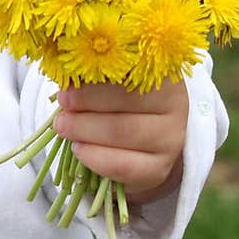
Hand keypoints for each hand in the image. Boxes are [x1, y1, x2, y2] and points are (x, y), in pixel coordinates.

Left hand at [53, 80, 188, 203]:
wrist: (145, 142)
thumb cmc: (120, 101)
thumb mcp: (113, 81)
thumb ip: (95, 75)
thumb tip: (66, 75)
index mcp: (162, 73)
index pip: (130, 71)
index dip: (97, 77)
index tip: (69, 83)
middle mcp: (175, 105)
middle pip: (128, 101)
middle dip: (88, 103)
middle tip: (63, 103)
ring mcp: (171, 139)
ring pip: (125, 132)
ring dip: (86, 129)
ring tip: (62, 126)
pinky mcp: (160, 168)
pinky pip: (125, 165)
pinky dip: (96, 157)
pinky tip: (78, 149)